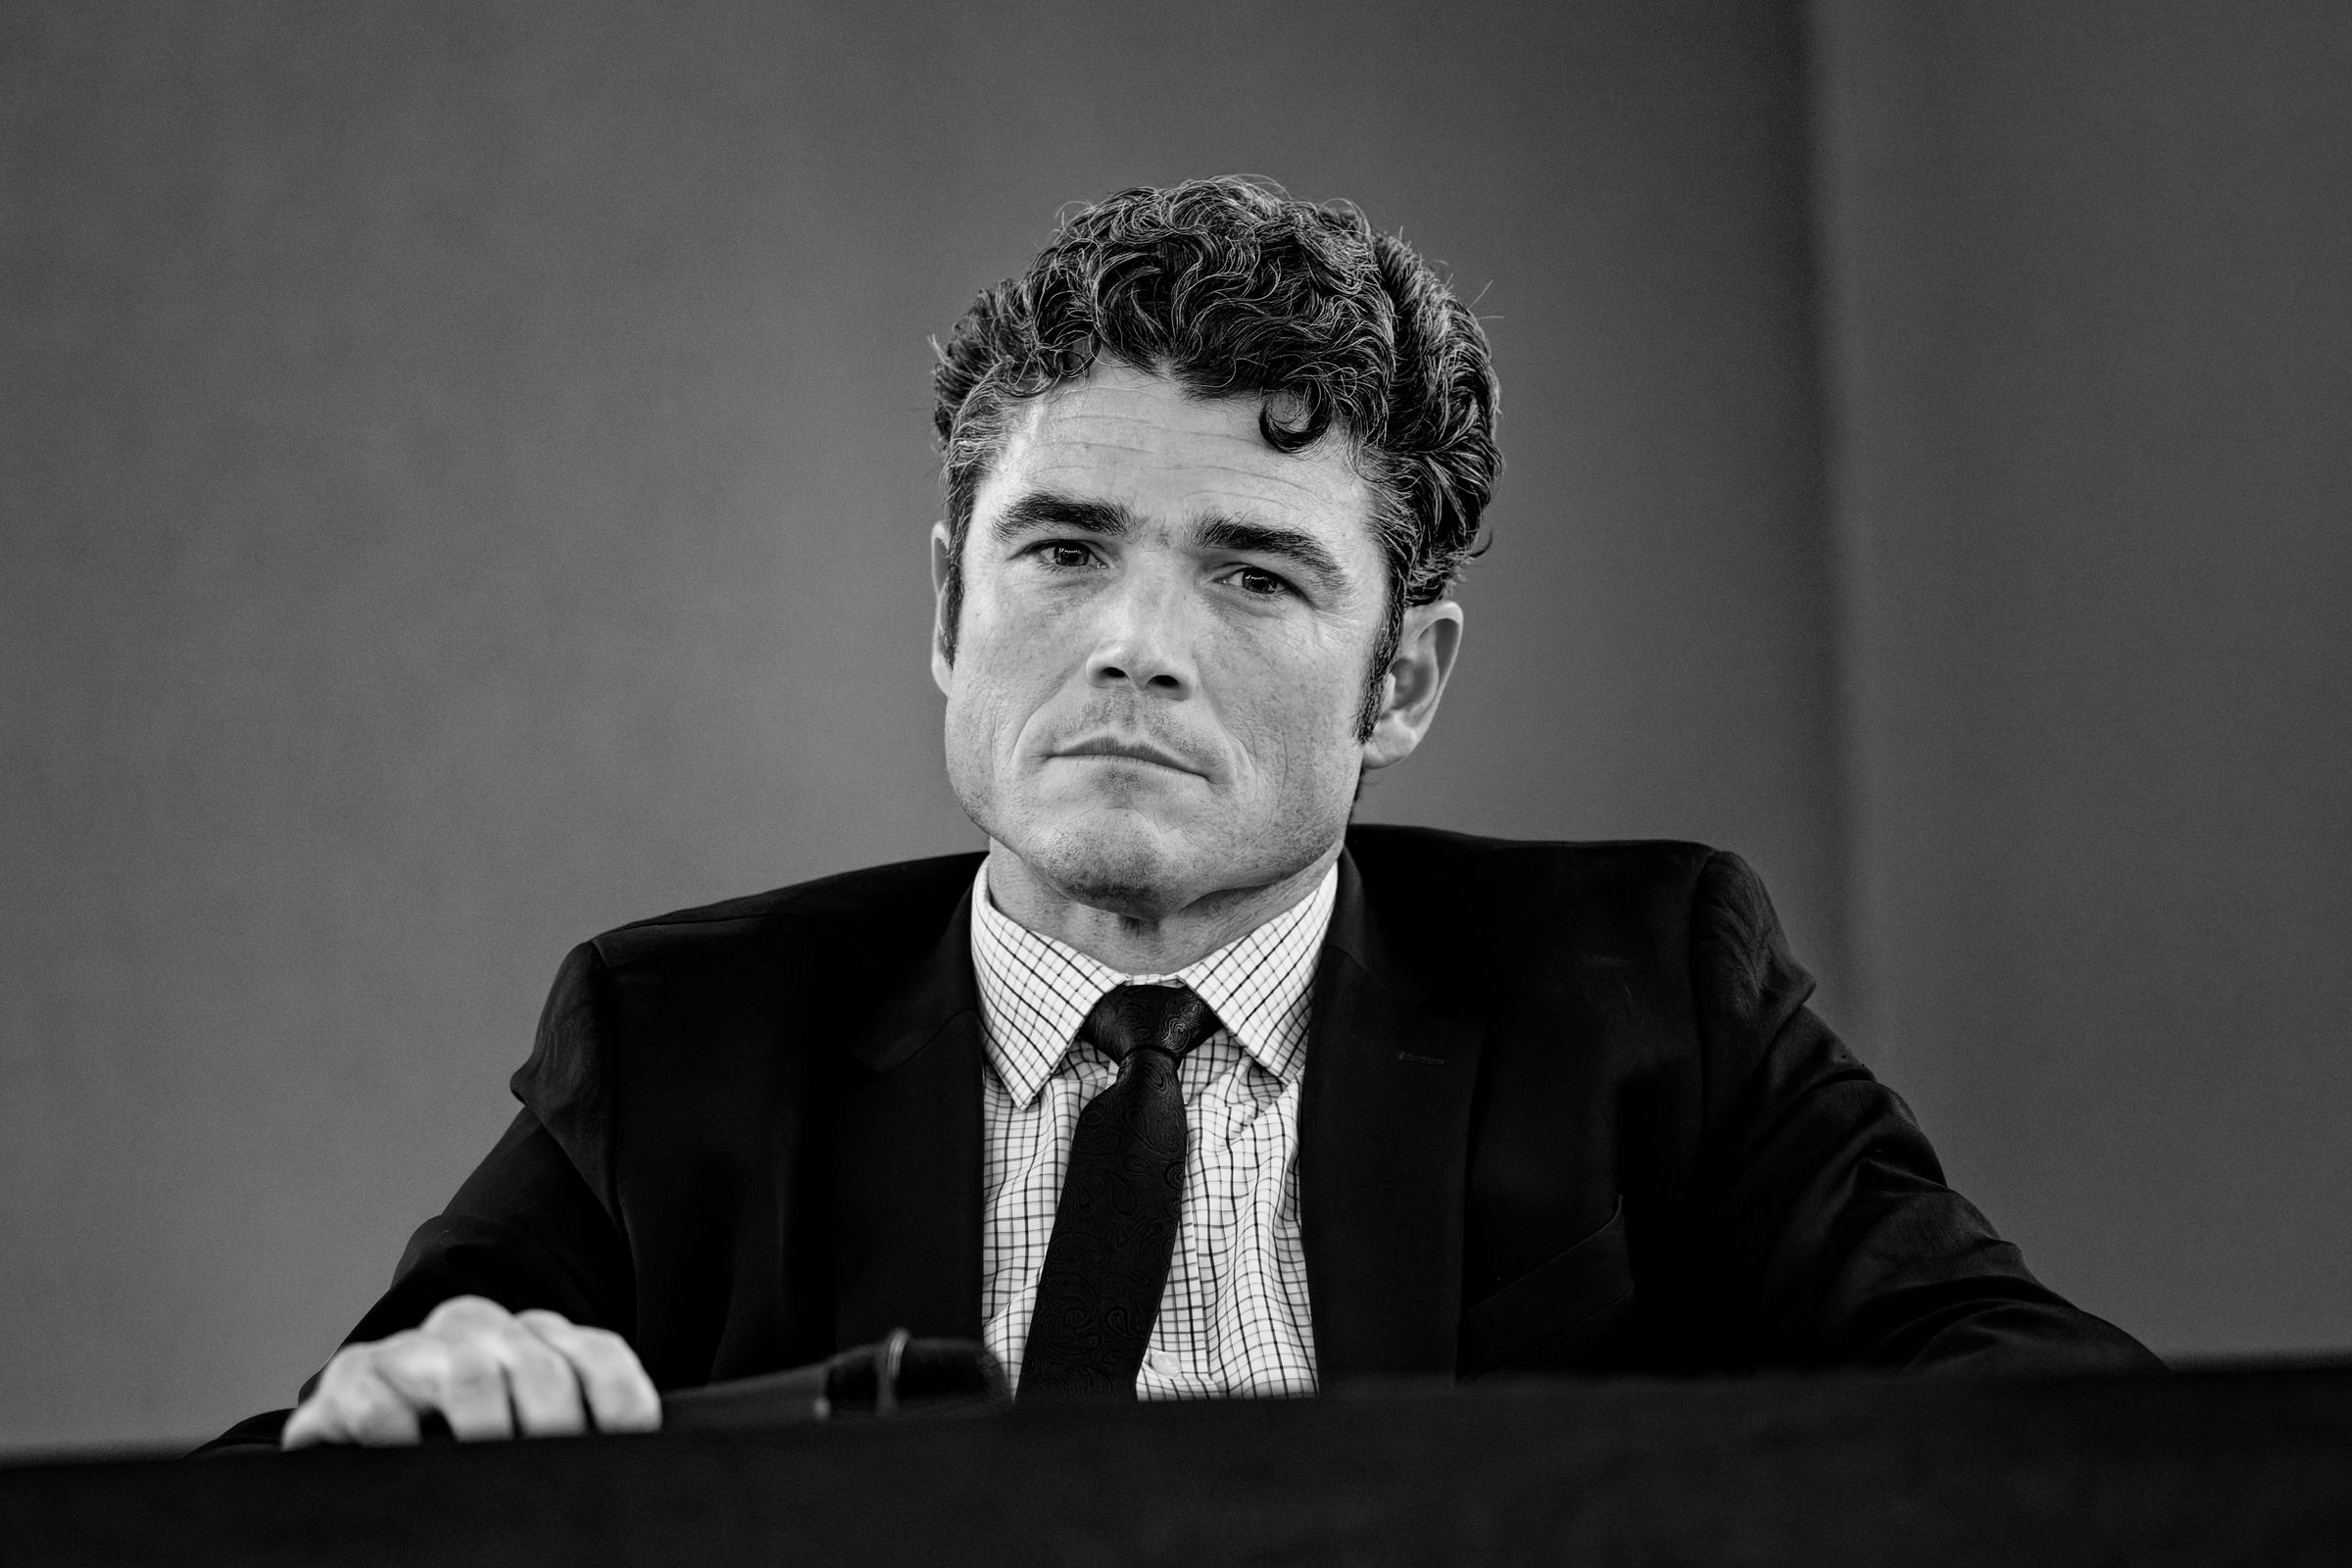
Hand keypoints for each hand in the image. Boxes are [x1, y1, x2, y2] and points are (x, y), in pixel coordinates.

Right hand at [280, 1295, 659, 1446]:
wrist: (358, 1432)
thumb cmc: (459, 1443)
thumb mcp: (526, 1431)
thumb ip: (575, 1431)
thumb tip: (636, 1470)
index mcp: (533, 1339)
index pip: (597, 1354)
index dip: (623, 1400)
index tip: (633, 1446)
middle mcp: (477, 1330)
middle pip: (537, 1365)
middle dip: (554, 1426)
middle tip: (555, 1479)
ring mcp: (412, 1351)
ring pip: (468, 1371)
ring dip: (488, 1428)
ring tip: (491, 1477)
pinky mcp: (352, 1382)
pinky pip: (379, 1400)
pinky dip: (398, 1434)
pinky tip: (413, 1465)